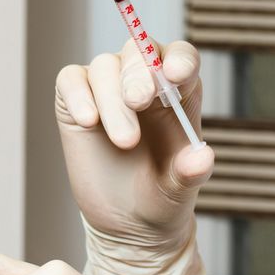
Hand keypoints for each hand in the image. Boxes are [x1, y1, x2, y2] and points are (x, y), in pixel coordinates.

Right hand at [55, 37, 214, 274]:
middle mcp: (144, 81)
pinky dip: (78, 94)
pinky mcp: (76, 100)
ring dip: (112, 99)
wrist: (129, 221)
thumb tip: (202, 158)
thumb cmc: (162, 194)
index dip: (178, 59)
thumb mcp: (181, 187)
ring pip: (105, 67)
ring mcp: (108, 87)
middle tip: (139, 102)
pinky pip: (71, 80)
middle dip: (139, 75)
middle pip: (139, 53)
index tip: (175, 75)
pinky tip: (88, 120)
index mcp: (179, 90)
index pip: (179, 56)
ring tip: (124, 141)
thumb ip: (191, 172)